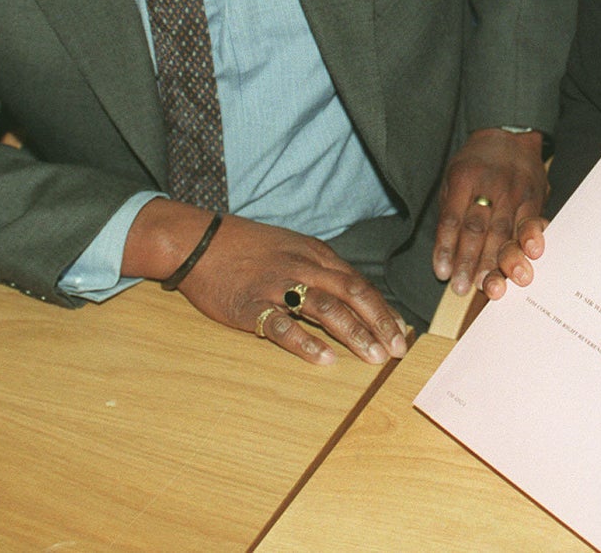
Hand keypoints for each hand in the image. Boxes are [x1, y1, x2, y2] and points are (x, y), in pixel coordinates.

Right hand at [124, 199, 408, 365]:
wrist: (199, 240)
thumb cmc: (248, 247)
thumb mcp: (292, 248)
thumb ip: (321, 270)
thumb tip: (353, 298)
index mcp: (315, 254)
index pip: (359, 283)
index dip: (383, 309)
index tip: (402, 332)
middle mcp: (302, 266)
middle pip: (351, 294)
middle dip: (379, 323)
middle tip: (397, 350)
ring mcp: (276, 285)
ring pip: (325, 307)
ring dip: (353, 333)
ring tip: (373, 357)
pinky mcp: (250, 304)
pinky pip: (282, 325)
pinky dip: (305, 342)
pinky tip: (324, 359)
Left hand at [433, 128, 546, 295]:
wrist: (510, 135)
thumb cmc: (476, 164)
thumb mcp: (453, 178)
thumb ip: (450, 213)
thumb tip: (444, 257)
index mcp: (464, 177)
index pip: (452, 219)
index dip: (446, 248)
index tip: (442, 273)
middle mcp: (491, 184)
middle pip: (478, 229)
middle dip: (469, 261)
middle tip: (462, 288)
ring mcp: (516, 191)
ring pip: (505, 231)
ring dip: (497, 261)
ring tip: (491, 286)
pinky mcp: (536, 197)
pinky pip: (531, 223)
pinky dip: (530, 240)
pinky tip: (530, 255)